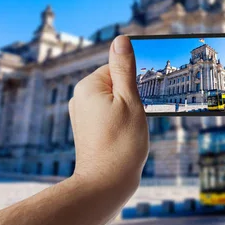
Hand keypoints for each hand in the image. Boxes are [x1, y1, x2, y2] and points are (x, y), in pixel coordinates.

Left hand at [69, 35, 148, 197]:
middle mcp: (79, 97)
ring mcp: (81, 114)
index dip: (135, 80)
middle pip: (114, 82)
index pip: (118, 67)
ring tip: (131, 128)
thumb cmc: (121, 143)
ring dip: (127, 108)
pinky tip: (126, 134)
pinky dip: (120, 119)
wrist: (105, 184)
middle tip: (138, 114)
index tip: (145, 95)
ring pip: (112, 99)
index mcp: (88, 86)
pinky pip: (107, 113)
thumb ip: (125, 69)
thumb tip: (121, 40)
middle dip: (131, 94)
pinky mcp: (86, 128)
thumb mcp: (130, 100)